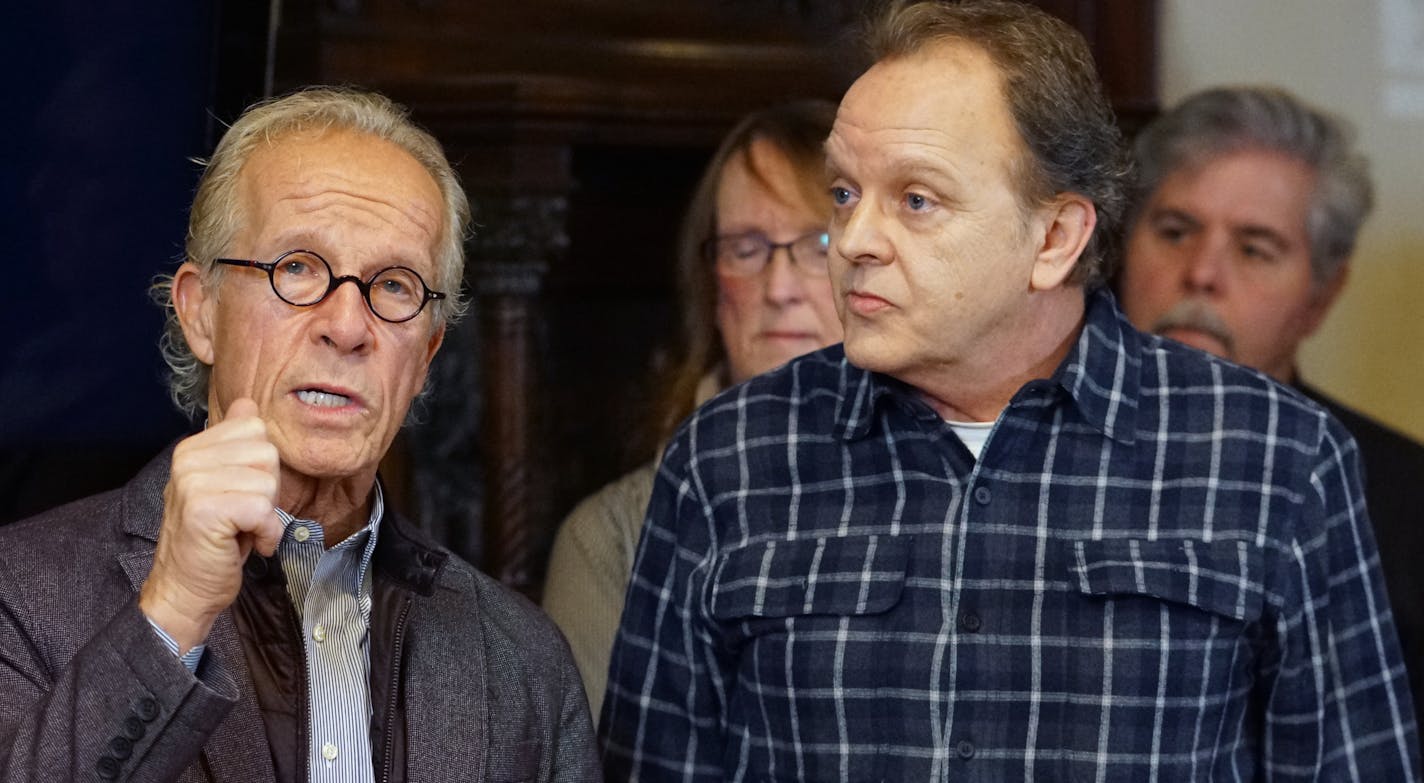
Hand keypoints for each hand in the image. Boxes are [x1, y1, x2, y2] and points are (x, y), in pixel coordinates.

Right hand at [139, 398, 281, 653]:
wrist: (184, 590)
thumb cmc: (213, 540)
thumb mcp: (225, 485)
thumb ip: (235, 445)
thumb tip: (248, 404)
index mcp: (192, 448)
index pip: (255, 427)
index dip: (262, 466)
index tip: (242, 492)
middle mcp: (188, 459)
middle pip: (267, 453)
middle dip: (267, 489)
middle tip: (242, 515)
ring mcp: (193, 482)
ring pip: (267, 481)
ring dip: (266, 514)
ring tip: (241, 530)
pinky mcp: (204, 509)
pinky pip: (262, 509)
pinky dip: (266, 533)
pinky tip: (247, 545)